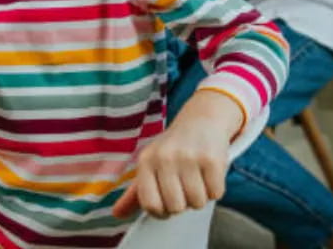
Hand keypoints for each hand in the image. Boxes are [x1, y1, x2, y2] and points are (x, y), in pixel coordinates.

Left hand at [112, 90, 240, 218]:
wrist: (201, 119)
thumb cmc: (174, 148)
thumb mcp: (150, 163)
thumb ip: (135, 192)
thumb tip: (117, 214)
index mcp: (146, 161)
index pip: (150, 204)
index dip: (161, 212)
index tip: (167, 203)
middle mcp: (165, 158)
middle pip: (175, 207)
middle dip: (183, 203)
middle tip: (184, 186)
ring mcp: (188, 158)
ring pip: (197, 203)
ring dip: (200, 196)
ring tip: (197, 177)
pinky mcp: (211, 159)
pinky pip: (216, 194)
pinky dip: (215, 188)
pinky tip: (208, 173)